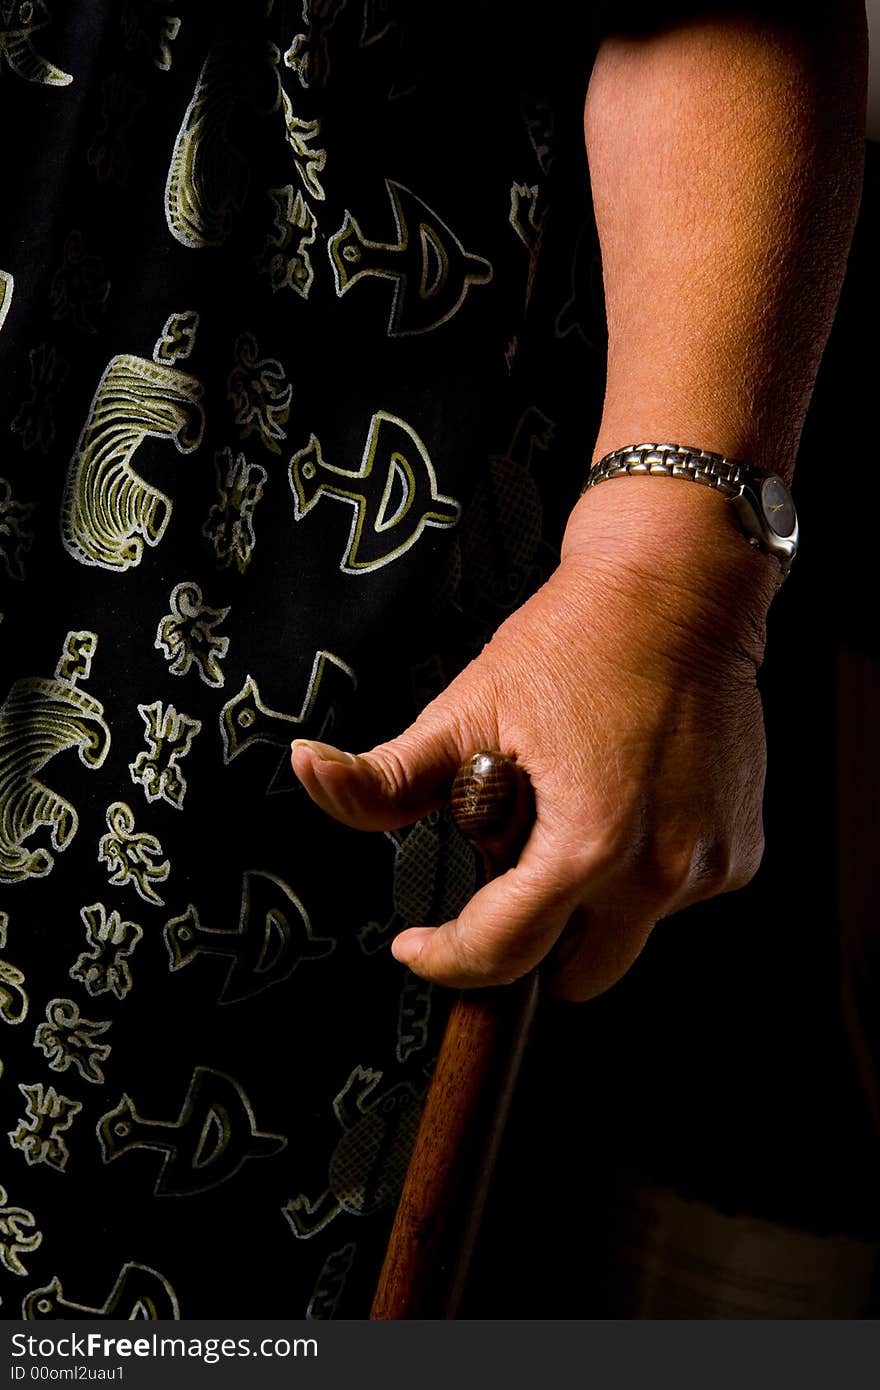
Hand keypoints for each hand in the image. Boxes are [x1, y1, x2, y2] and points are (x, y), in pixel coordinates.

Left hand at [291, 479, 778, 1000]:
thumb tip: (309, 774)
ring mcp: (709, 865)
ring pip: (625, 934)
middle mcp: (659, 870)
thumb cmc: (576, 641)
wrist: (679, 590)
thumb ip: (385, 775)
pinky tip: (626, 805)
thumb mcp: (467, 708)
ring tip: (574, 814)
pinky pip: (674, 897)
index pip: (503, 955)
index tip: (420, 944)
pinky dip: (639, 872)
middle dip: (529, 944)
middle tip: (508, 875)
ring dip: (588, 901)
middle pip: (574, 976)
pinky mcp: (741, 850)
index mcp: (587, 845)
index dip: (445, 960)